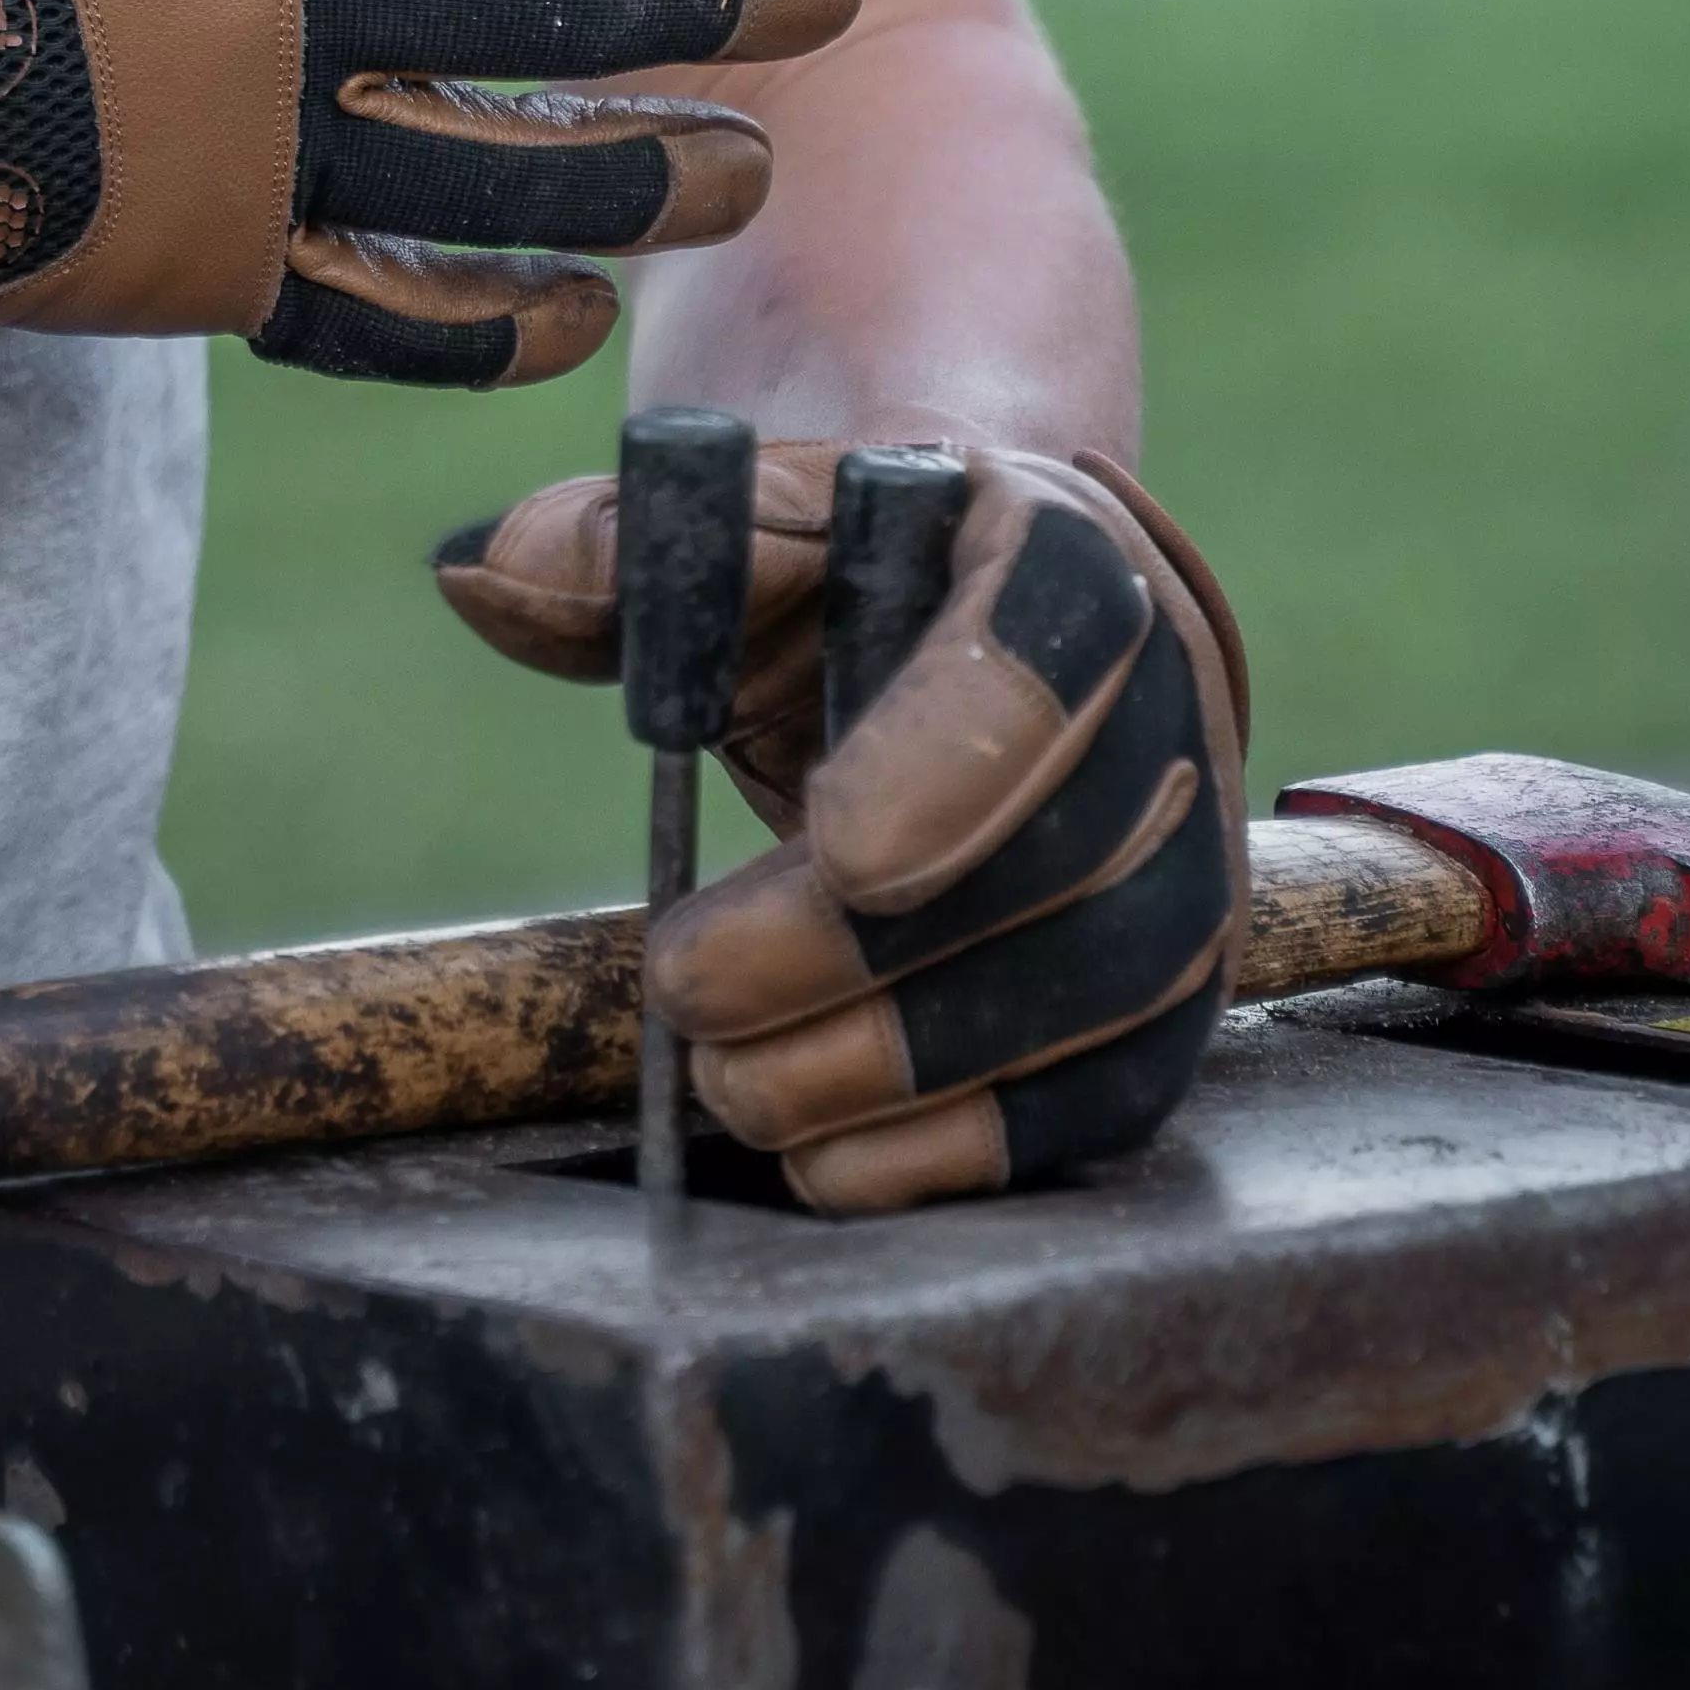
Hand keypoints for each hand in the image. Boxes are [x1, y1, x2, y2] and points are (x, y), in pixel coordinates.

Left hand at [439, 440, 1244, 1212]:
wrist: (964, 624)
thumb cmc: (841, 583)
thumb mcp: (736, 531)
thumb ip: (620, 547)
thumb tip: (498, 576)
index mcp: (1057, 554)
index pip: (1045, 642)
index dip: (954, 753)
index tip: (831, 845)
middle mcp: (1165, 707)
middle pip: (1067, 856)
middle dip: (866, 956)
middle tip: (687, 992)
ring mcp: (1192, 861)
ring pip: (1104, 995)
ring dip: (900, 1068)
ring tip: (731, 1084)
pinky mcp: (1170, 995)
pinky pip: (1110, 1098)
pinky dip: (964, 1154)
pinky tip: (822, 1159)